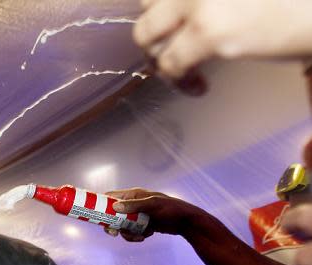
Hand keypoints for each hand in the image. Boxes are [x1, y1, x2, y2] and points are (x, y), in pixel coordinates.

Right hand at [107, 188, 199, 241]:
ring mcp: (136, 215)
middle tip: (114, 233)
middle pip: (112, 214)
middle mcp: (133, 204)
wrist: (186, 222)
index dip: (101, 204)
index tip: (96, 216)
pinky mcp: (141, 225)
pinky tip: (147, 235)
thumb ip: (134, 206)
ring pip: (121, 226)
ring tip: (140, 236)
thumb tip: (114, 207)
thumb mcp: (153, 205)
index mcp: (133, 195)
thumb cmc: (172, 209)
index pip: (110, 196)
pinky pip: (131, 232)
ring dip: (127, 233)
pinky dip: (136, 236)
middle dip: (113, 225)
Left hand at [133, 0, 311, 80]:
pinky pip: (169, 63)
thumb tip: (166, 15)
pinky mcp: (209, 30)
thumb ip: (202, 0)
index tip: (171, 26)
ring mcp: (199, 1)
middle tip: (172, 48)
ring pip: (147, 35)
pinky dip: (178, 80)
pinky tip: (199, 85)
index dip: (160, 8)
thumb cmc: (289, 1)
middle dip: (156, 32)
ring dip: (160, 57)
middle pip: (146, 5)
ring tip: (183, 69)